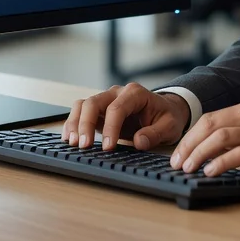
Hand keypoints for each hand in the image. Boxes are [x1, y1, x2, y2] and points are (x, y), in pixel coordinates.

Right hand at [62, 83, 190, 151]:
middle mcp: (117, 93)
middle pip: (94, 102)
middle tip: (83, 145)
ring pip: (83, 105)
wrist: (165, 111)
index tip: (107, 147)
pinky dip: (73, 124)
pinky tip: (69, 138)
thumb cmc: (167, 117)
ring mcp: (106, 100)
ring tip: (72, 143)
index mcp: (135, 93)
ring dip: (75, 123)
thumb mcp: (170, 126)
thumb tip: (139, 141)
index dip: (110, 127)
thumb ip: (155, 133)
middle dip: (85, 124)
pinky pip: (81, 112)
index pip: (117, 108)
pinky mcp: (99, 111)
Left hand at [170, 101, 239, 179]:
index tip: (179, 152)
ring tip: (189, 168)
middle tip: (177, 162)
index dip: (191, 136)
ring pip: (221, 137)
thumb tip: (214, 148)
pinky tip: (211, 172)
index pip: (210, 118)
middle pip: (210, 125)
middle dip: (189, 144)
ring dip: (200, 153)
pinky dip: (221, 162)